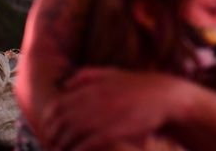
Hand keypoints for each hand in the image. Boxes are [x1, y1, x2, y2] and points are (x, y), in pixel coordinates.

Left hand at [41, 67, 189, 150]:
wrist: (166, 97)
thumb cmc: (138, 87)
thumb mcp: (113, 73)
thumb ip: (88, 75)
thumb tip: (66, 83)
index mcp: (91, 88)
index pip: (56, 106)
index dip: (49, 119)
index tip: (50, 127)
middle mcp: (94, 101)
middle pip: (60, 122)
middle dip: (53, 135)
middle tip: (55, 142)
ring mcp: (102, 117)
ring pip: (70, 135)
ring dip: (64, 144)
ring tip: (65, 148)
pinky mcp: (112, 133)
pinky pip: (86, 145)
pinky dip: (78, 150)